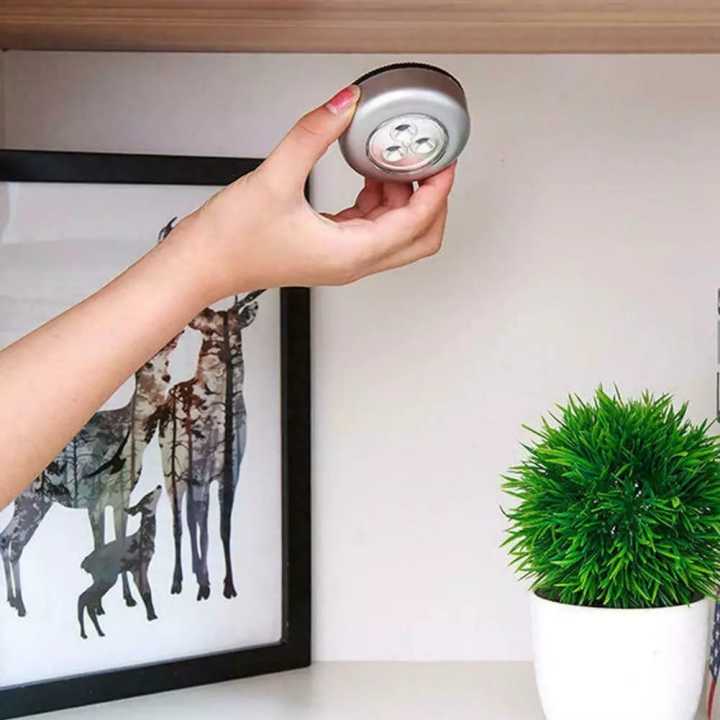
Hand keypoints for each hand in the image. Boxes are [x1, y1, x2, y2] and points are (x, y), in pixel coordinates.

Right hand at [170, 84, 456, 303]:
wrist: (202, 264)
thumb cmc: (231, 240)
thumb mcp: (274, 177)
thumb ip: (313, 134)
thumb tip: (345, 104)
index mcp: (351, 253)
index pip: (417, 224)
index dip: (438, 190)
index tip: (446, 162)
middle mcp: (353, 262)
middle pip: (419, 239)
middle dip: (430, 201)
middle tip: (428, 165)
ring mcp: (342, 259)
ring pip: (396, 234)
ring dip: (403, 199)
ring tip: (390, 162)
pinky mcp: (329, 251)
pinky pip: (371, 228)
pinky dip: (379, 203)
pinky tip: (367, 176)